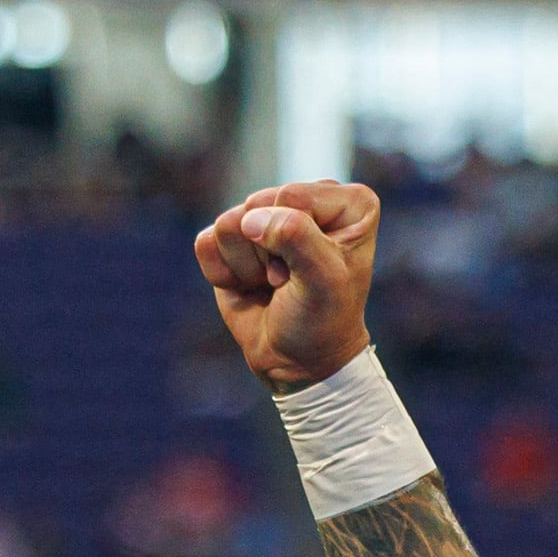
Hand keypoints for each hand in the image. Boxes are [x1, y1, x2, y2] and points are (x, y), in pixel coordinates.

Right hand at [194, 180, 378, 384]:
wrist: (296, 360)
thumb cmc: (322, 319)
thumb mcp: (324, 279)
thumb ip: (296, 236)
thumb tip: (249, 219)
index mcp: (350, 204)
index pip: (291, 196)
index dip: (294, 240)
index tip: (312, 271)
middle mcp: (307, 202)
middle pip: (257, 206)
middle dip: (268, 253)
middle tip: (290, 280)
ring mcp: (268, 217)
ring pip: (229, 223)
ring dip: (247, 265)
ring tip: (272, 284)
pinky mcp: (234, 238)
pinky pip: (206, 243)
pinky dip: (224, 274)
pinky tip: (249, 286)